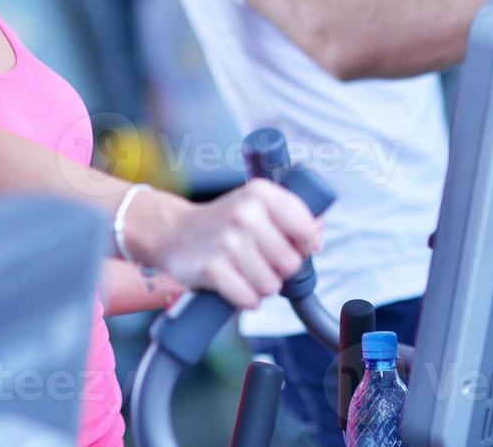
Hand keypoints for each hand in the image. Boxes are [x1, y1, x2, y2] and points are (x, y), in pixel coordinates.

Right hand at [132, 180, 322, 308]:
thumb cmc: (226, 222)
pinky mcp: (212, 268)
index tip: (292, 244)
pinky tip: (235, 283)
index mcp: (262, 193)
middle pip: (291, 262)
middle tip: (262, 259)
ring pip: (271, 285)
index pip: (307, 228)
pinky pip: (249, 299)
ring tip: (246, 270)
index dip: (305, 244)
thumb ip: (294, 216)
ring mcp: (227, 241)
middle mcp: (245, 213)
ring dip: (262, 286)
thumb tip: (317, 240)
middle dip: (281, 269)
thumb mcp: (258, 205)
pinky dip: (246, 298)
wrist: (175, 232)